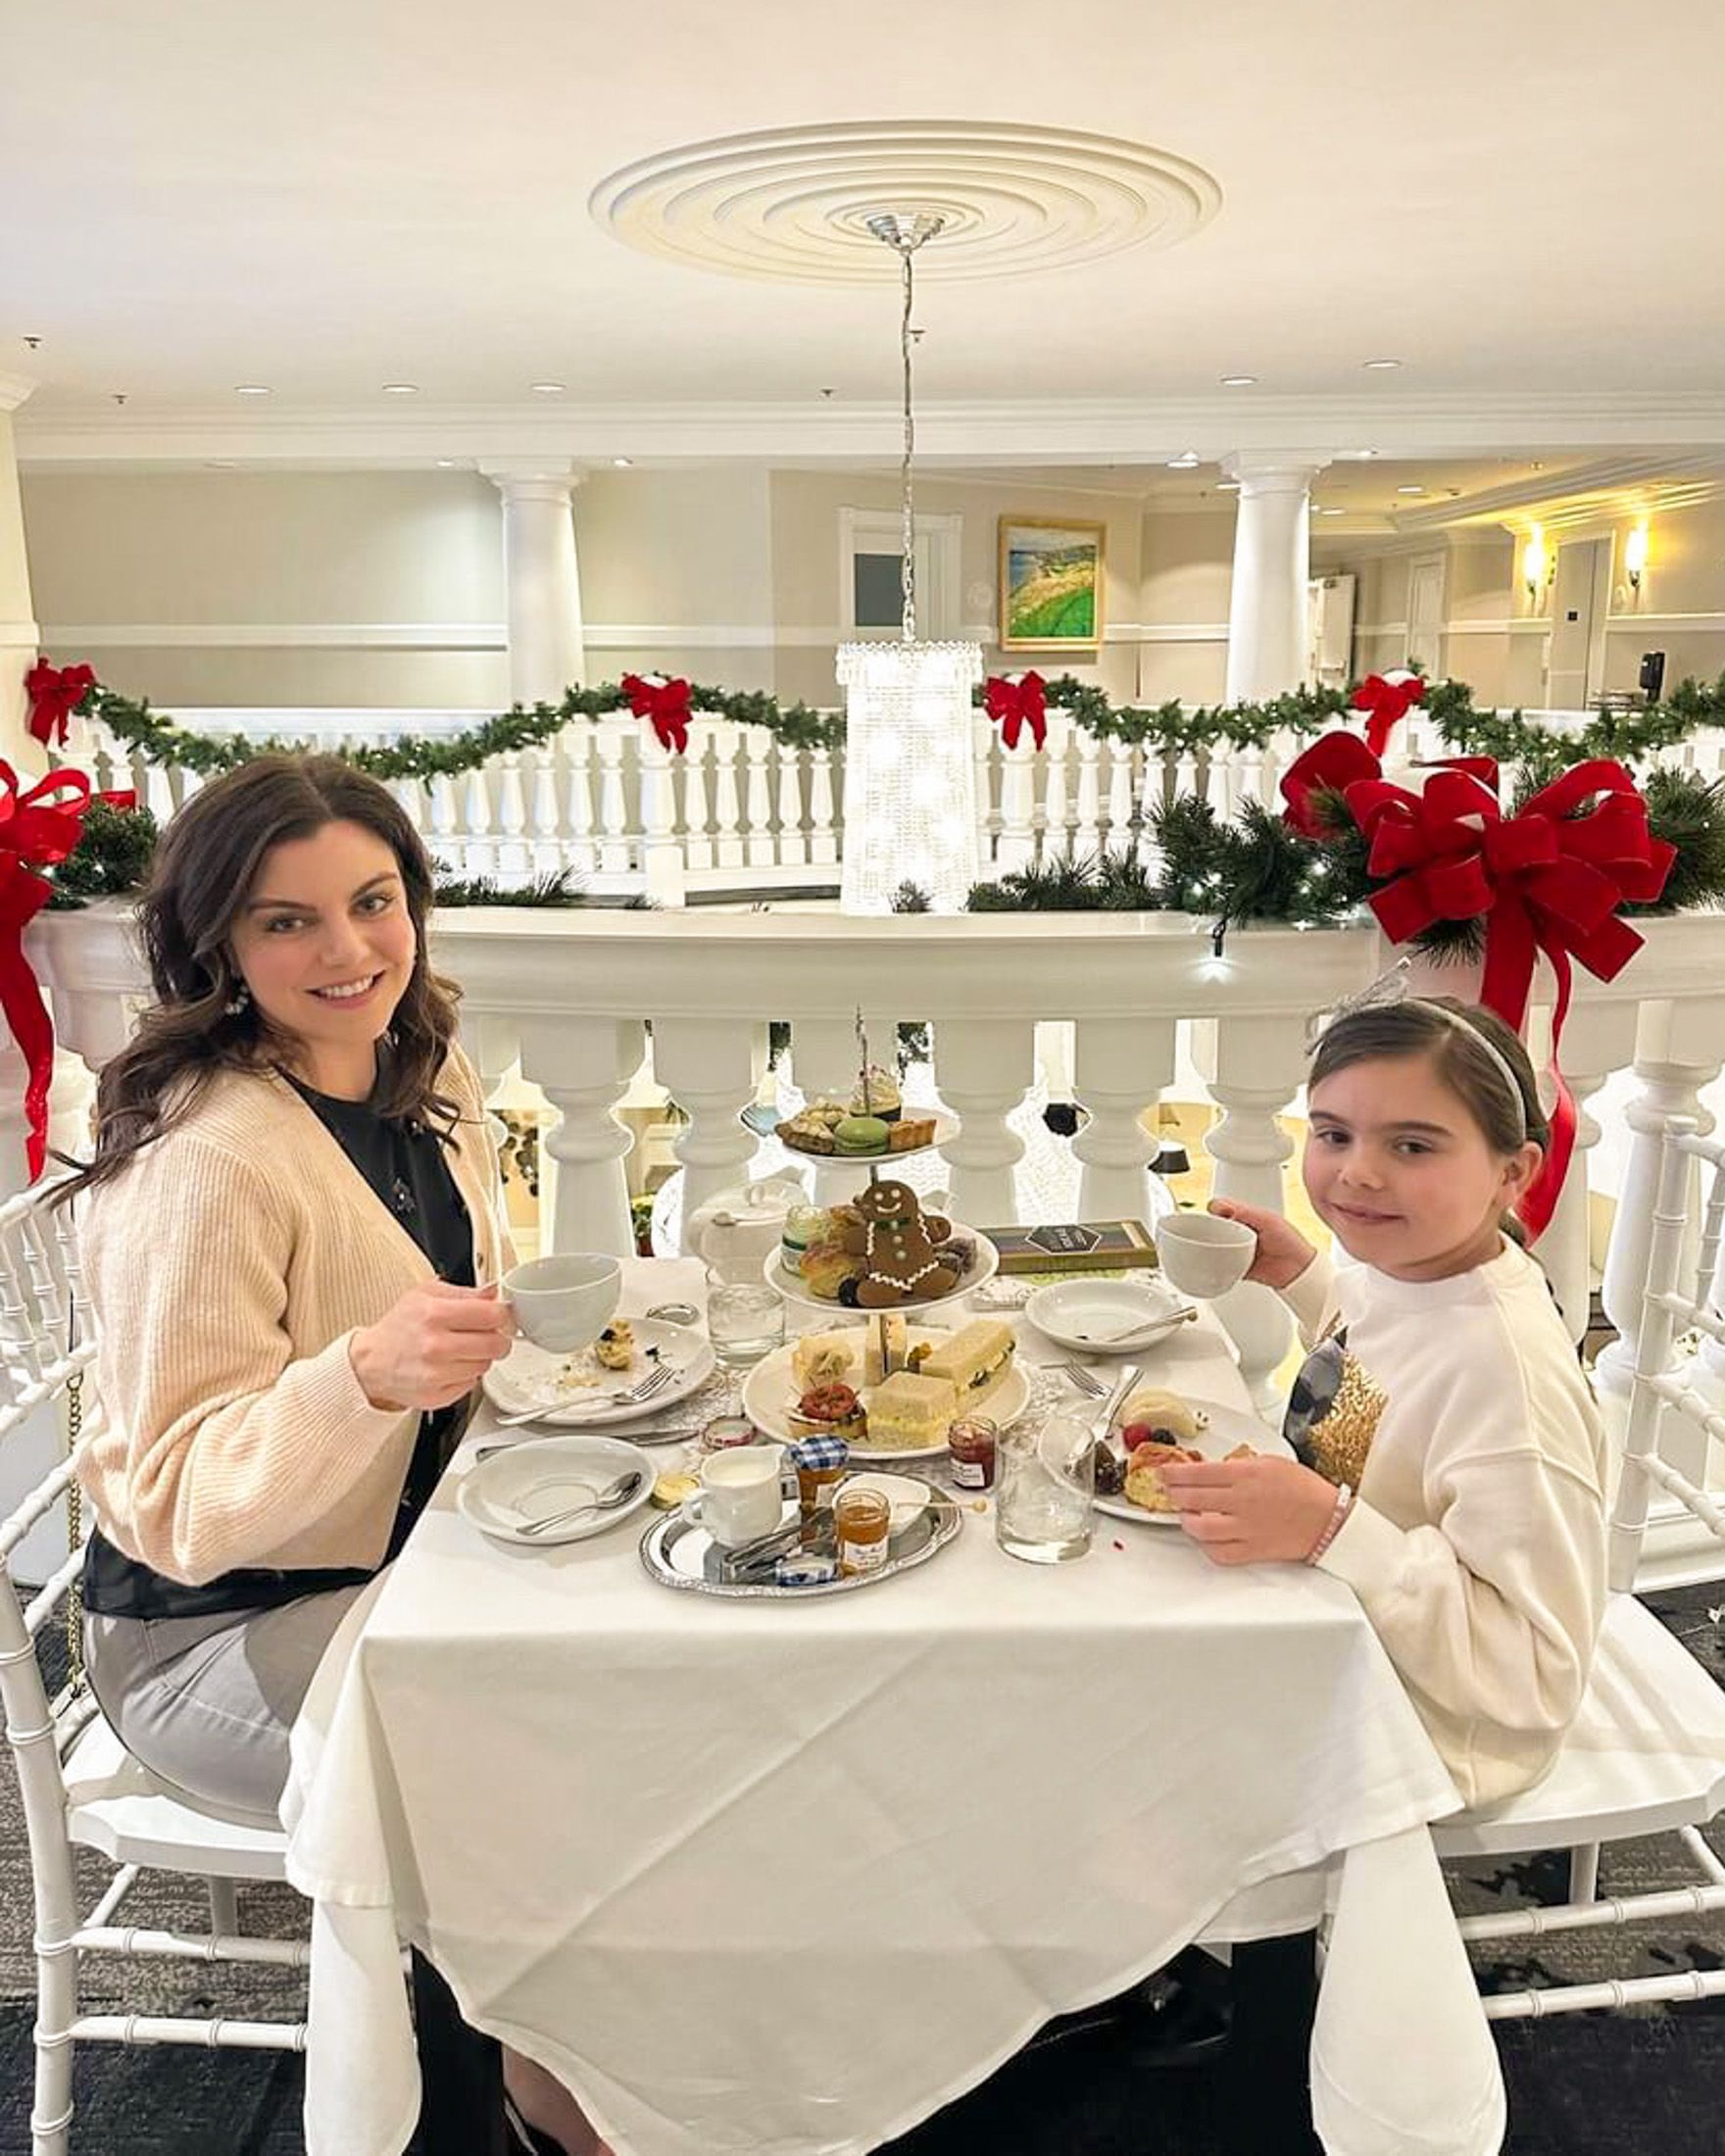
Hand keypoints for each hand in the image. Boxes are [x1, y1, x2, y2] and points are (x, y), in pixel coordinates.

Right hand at [349, 1282, 515, 1411]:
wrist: (371, 1362)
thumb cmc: (400, 1326)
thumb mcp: (426, 1294)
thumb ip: (465, 1292)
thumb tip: (494, 1292)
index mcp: (434, 1314)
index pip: (492, 1315)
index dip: (501, 1314)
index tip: (498, 1315)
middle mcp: (435, 1346)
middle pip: (496, 1344)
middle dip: (496, 1338)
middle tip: (486, 1334)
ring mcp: (436, 1374)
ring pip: (486, 1365)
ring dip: (480, 1357)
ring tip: (460, 1350)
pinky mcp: (437, 1396)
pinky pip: (472, 1384)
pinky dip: (466, 1375)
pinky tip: (449, 1366)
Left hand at [1156, 1455, 1340, 1565]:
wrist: (1329, 1520)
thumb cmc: (1305, 1489)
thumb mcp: (1271, 1462)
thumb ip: (1239, 1465)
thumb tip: (1213, 1470)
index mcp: (1246, 1475)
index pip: (1198, 1473)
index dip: (1174, 1473)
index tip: (1164, 1472)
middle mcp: (1242, 1501)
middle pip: (1192, 1498)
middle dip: (1174, 1494)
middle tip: (1169, 1491)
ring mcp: (1246, 1528)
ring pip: (1200, 1529)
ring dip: (1186, 1521)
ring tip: (1185, 1514)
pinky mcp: (1252, 1550)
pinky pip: (1219, 1553)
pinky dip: (1206, 1546)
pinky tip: (1205, 1538)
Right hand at [1205, 1198, 1316, 1291]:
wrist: (1298, 1269)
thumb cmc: (1290, 1241)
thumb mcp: (1267, 1220)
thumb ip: (1245, 1212)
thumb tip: (1220, 1206)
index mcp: (1246, 1217)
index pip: (1222, 1209)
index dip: (1214, 1211)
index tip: (1212, 1215)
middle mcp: (1239, 1232)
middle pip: (1215, 1228)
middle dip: (1208, 1230)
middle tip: (1208, 1234)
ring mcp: (1237, 1249)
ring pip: (1215, 1246)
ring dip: (1210, 1247)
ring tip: (1209, 1247)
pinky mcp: (1236, 1266)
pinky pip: (1220, 1265)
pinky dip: (1215, 1264)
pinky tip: (1213, 1262)